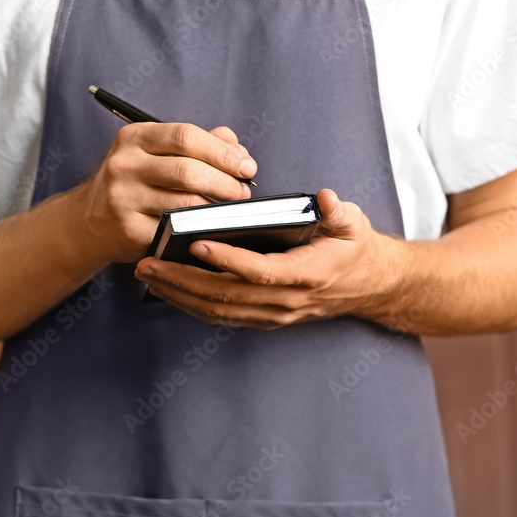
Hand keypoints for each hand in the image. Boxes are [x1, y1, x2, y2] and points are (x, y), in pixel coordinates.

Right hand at [77, 123, 257, 262]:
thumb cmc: (136, 182)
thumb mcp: (157, 153)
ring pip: (184, 203)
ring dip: (215, 208)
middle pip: (187, 170)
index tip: (246, 166)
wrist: (90, 222)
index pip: (185, 136)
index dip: (222, 152)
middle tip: (243, 192)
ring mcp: (122, 198)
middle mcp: (124, 164)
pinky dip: (197, 228)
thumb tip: (237, 150)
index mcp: (134, 137)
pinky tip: (207, 227)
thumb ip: (200, 144)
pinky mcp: (128, 229)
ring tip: (229, 209)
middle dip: (224, 182)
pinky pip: (174, 229)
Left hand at [133, 189, 400, 328]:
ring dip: (178, 294)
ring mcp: (273, 315)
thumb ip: (338, 212)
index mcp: (307, 275)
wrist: (369, 286)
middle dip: (183, 280)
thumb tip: (324, 198)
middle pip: (227, 296)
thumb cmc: (355, 248)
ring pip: (218, 310)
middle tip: (148, 262)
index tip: (197, 242)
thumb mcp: (354, 223)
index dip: (228, 259)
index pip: (260, 271)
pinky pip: (221, 316)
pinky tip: (166, 289)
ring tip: (147, 274)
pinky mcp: (263, 319)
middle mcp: (286, 301)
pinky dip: (190, 304)